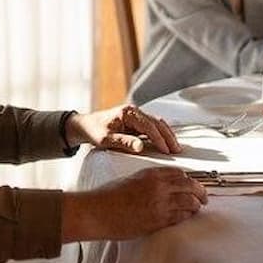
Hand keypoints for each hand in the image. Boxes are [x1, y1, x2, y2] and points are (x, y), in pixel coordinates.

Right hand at [61, 166, 207, 241]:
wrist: (97, 211)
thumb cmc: (109, 196)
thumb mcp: (131, 180)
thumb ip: (149, 181)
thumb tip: (163, 186)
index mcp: (151, 174)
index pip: (179, 172)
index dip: (188, 178)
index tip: (191, 183)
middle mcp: (158, 186)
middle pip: (190, 185)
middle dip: (200, 191)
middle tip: (204, 196)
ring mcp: (160, 204)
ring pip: (190, 202)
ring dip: (196, 205)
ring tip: (198, 207)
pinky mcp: (158, 220)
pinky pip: (180, 217)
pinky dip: (187, 216)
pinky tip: (187, 216)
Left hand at [66, 104, 180, 154]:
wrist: (86, 125)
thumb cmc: (94, 131)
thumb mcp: (106, 140)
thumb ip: (124, 142)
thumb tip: (141, 147)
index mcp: (127, 112)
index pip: (148, 126)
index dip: (159, 139)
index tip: (166, 151)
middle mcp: (134, 111)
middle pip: (157, 122)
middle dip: (168, 136)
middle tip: (177, 151)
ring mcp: (136, 114)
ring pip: (158, 123)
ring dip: (167, 135)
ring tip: (175, 148)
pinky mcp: (137, 120)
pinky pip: (153, 126)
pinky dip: (162, 134)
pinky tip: (167, 143)